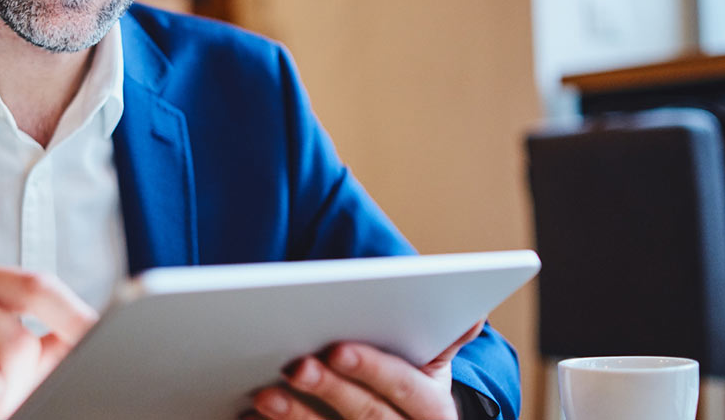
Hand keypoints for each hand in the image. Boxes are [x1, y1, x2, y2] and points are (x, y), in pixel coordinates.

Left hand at [248, 321, 485, 419]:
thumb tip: (474, 315)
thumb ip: (442, 343)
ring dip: (296, 418)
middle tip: (294, 365)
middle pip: (367, 416)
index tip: (336, 348)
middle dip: (329, 390)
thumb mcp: (431, 372)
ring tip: (264, 394)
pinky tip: (250, 418)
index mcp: (434, 412)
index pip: (405, 388)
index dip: (372, 369)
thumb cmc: (409, 394)